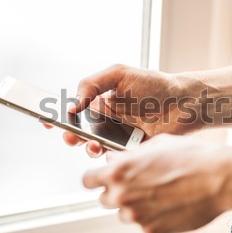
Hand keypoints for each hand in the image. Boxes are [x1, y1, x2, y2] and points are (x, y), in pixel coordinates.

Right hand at [60, 64, 202, 156]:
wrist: (184, 103)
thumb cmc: (154, 84)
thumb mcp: (119, 74)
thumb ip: (92, 83)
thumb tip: (72, 105)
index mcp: (101, 101)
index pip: (74, 110)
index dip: (58, 116)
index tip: (47, 121)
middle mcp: (107, 120)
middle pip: (80, 132)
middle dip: (71, 135)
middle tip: (70, 136)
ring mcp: (119, 136)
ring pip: (95, 147)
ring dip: (88, 148)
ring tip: (93, 145)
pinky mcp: (131, 150)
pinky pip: (114, 158)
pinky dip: (108, 158)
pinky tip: (111, 151)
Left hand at [83, 134, 231, 232]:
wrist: (218, 178)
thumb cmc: (192, 157)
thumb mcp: (157, 144)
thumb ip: (131, 155)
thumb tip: (120, 159)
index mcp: (120, 171)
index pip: (87, 180)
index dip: (95, 178)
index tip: (100, 178)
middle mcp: (123, 195)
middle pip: (104, 198)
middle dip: (116, 191)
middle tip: (137, 183)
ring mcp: (137, 216)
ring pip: (124, 213)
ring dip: (134, 205)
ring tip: (158, 193)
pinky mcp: (152, 230)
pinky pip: (144, 224)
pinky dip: (152, 216)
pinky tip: (169, 203)